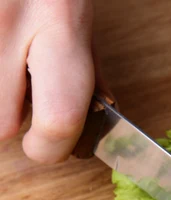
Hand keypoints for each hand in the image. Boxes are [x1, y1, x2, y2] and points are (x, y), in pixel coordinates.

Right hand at [0, 0, 107, 163]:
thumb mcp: (79, 14)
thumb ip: (86, 69)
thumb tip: (95, 116)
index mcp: (61, 27)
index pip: (59, 121)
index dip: (51, 149)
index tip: (48, 146)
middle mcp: (10, 25)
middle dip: (12, 121)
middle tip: (21, 96)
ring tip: (5, 65)